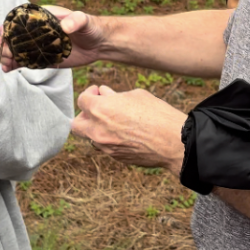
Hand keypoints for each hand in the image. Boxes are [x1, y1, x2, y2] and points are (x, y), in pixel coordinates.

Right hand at [0, 5, 104, 72]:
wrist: (98, 44)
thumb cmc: (91, 27)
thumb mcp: (84, 21)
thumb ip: (76, 20)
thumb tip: (65, 26)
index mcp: (42, 17)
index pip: (20, 19)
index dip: (9, 26)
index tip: (4, 34)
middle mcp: (36, 31)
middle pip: (14, 36)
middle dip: (5, 44)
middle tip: (4, 54)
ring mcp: (38, 45)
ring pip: (17, 49)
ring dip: (7, 56)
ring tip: (5, 64)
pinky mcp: (43, 58)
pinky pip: (25, 60)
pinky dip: (15, 64)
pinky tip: (8, 69)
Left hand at [71, 85, 186, 173]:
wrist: (173, 141)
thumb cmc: (157, 113)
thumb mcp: (136, 95)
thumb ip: (115, 95)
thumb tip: (105, 94)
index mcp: (101, 110)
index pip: (82, 100)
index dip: (90, 93)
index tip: (99, 92)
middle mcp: (98, 130)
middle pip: (76, 124)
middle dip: (84, 115)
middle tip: (99, 109)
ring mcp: (105, 147)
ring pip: (90, 138)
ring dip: (97, 128)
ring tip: (115, 122)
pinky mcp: (116, 157)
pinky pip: (105, 147)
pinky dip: (109, 139)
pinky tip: (126, 134)